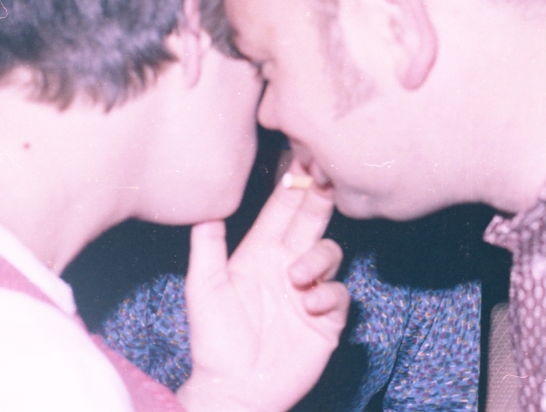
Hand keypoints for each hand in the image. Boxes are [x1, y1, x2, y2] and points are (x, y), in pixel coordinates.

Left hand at [175, 182, 348, 411]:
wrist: (235, 390)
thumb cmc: (214, 341)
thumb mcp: (205, 289)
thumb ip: (208, 247)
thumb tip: (206, 207)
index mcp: (260, 253)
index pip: (281, 210)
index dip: (294, 184)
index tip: (305, 158)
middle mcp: (288, 265)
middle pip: (311, 221)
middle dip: (319, 199)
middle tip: (327, 178)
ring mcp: (310, 290)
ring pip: (330, 253)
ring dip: (319, 258)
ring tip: (298, 278)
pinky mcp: (326, 318)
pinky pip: (340, 294)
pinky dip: (328, 296)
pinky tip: (309, 306)